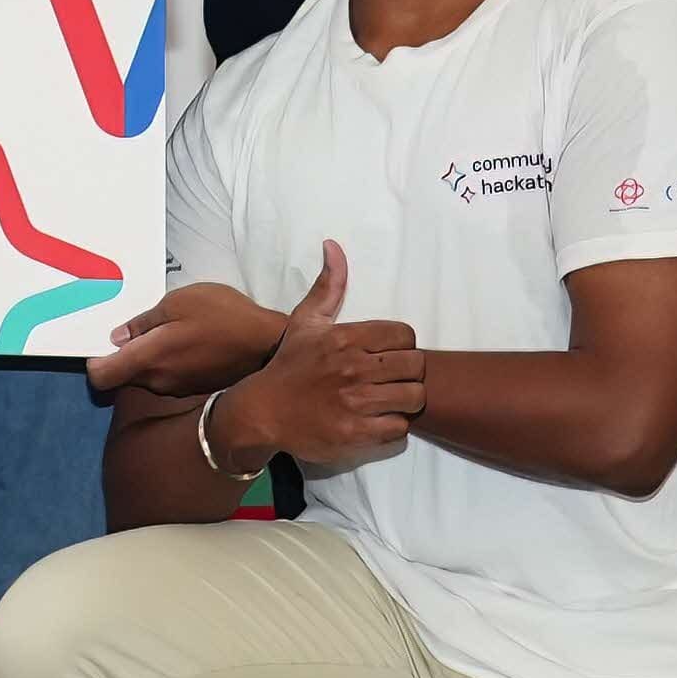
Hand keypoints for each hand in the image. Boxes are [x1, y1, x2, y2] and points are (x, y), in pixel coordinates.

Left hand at [84, 280, 282, 399]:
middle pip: (124, 375)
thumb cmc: (221, 316)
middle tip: (141, 326)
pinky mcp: (194, 388)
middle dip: (125, 355)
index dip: (95, 361)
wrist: (268, 343)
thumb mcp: (177, 303)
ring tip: (169, 329)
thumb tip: (118, 339)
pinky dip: (169, 362)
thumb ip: (144, 323)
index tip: (103, 344)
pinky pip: (168, 377)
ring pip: (147, 376)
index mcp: (148, 360)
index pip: (100, 377)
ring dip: (149, 357)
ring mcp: (176, 389)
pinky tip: (186, 341)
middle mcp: (157, 382)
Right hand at [234, 242, 422, 469]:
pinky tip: (377, 420)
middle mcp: (353, 368)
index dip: (401, 345)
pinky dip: (393, 425)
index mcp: (345, 338)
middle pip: (415, 366)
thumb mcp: (305, 321)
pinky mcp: (356, 433)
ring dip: (405, 400)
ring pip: (413, 397)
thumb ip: (328, 285)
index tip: (386, 355)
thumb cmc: (289, 365)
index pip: (405, 335)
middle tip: (390, 379)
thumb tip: (334, 244)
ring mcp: (355, 403)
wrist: (261, 411)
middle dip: (407, 372)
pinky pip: (399, 428)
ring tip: (388, 400)